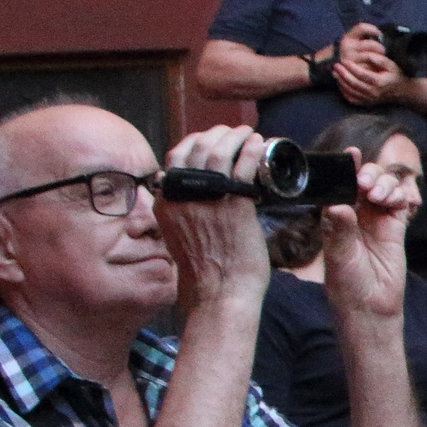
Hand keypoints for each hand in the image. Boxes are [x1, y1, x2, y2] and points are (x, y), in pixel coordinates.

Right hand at [155, 125, 271, 305]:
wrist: (219, 294)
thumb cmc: (206, 269)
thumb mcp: (180, 235)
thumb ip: (183, 213)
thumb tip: (195, 197)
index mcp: (167, 204)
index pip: (174, 158)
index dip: (194, 142)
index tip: (210, 139)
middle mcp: (183, 198)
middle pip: (195, 148)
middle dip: (215, 134)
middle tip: (232, 133)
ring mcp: (208, 201)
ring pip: (217, 152)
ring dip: (234, 136)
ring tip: (246, 133)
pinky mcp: (234, 207)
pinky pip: (242, 167)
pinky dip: (251, 150)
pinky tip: (259, 144)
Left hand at [317, 148, 418, 321]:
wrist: (371, 307)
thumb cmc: (346, 283)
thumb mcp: (339, 257)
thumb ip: (340, 230)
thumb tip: (338, 205)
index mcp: (336, 216)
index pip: (339, 184)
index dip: (345, 167)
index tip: (350, 154)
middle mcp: (357, 213)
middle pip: (365, 180)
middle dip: (368, 174)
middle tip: (365, 184)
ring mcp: (377, 218)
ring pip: (384, 186)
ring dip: (384, 183)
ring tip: (378, 196)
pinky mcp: (396, 226)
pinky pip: (401, 202)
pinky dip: (400, 195)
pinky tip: (394, 201)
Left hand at [333, 23, 403, 105]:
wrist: (401, 91)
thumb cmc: (395, 75)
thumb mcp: (391, 64)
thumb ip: (378, 59)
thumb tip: (366, 55)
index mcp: (379, 82)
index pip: (361, 74)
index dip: (351, 67)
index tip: (344, 60)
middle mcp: (373, 92)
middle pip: (353, 83)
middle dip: (342, 74)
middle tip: (336, 66)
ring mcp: (369, 99)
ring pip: (350, 92)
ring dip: (341, 82)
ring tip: (335, 73)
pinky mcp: (366, 103)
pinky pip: (351, 99)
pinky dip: (343, 92)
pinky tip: (340, 83)